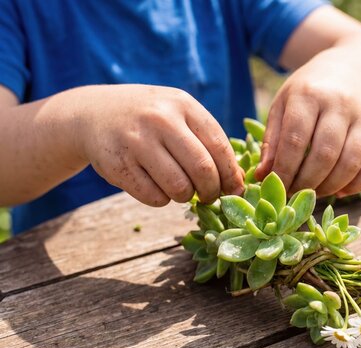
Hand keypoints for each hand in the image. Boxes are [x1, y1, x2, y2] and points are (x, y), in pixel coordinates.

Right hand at [75, 84, 243, 205]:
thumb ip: (207, 140)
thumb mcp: (178, 113)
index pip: (219, 146)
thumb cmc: (149, 119)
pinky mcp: (118, 164)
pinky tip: (158, 187)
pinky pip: (154, 197)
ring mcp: (137, 142)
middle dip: (212, 191)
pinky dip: (162, 200)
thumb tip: (238, 181)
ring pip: (179, 187)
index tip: (236, 189)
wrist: (92, 113)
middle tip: (210, 197)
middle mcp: (161, 120)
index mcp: (183, 105)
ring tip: (182, 190)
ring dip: (186, 197)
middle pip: (203, 170)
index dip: (231, 174)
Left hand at [255, 61, 360, 197]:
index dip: (285, 170)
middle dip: (307, 183)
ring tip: (315, 193)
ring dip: (331, 187)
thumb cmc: (309, 92)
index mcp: (309, 94)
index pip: (295, 140)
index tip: (277, 187)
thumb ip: (273, 140)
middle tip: (295, 194)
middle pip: (325, 154)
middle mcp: (340, 103)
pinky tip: (340, 191)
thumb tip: (263, 177)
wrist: (351, 70)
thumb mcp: (284, 105)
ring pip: (351, 163)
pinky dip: (357, 185)